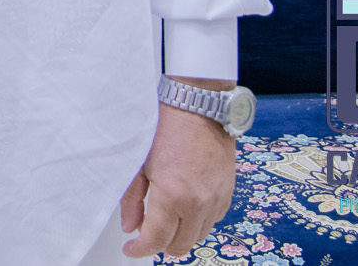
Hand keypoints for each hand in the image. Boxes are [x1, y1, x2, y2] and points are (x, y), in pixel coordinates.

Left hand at [119, 84, 237, 259]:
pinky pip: (212, 221)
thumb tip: (130, 227)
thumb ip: (132, 200)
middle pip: (179, 246)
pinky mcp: (227, 194)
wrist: (198, 107)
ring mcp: (216, 200)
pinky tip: (185, 209)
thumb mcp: (139, 163)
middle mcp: (199, 203)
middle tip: (146, 234)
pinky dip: (197, 223)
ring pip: (198, 237)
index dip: (140, 250)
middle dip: (160, 245)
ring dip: (180, 235)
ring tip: (165, 221)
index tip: (132, 250)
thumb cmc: (166, 128)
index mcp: (173, 196)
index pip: (156, 240)